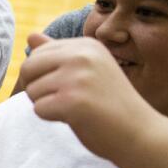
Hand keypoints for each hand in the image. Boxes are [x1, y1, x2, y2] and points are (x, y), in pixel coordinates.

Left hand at [20, 33, 152, 157]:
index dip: (42, 75)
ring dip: (46, 105)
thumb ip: (58, 54)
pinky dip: (51, 118)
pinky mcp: (72, 101)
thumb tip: (30, 35)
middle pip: (28, 68)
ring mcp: (77, 77)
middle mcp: (82, 55)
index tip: (68, 86)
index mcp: (86, 45)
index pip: (37, 54)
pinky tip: (76, 118)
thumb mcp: (87, 70)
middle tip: (64, 100)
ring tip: (75, 108)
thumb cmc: (109, 102)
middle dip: (37, 88)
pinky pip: (38, 109)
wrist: (139, 132)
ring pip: (31, 90)